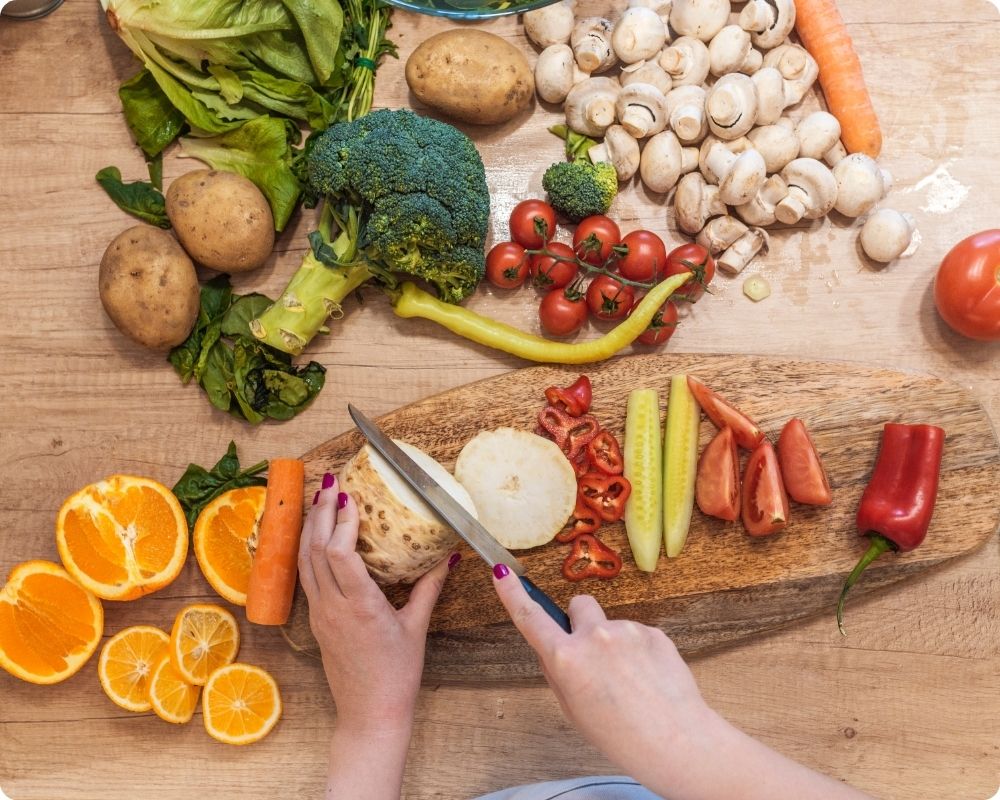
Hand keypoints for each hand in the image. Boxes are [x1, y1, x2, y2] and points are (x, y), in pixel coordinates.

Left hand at [297, 474, 454, 732]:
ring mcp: (320, 615)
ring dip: (309, 528)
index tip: (350, 496)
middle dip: (320, 512)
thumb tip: (448, 556)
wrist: (369, 713)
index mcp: (360, 607)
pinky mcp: (316, 621)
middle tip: (330, 483)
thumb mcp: (417, 628)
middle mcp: (333, 608)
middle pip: (315, 550)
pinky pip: (306, 577)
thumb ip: (429, 588)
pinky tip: (315, 536)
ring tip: (317, 499)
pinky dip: (308, 550)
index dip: (341, 522)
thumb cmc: (396, 675)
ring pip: (304, 562)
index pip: (339, 554)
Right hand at [492, 572, 711, 789]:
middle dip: (582, 623)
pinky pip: (637, 634)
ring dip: (614, 644)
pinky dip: (639, 652)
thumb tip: (554, 647)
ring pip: (611, 625)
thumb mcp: (572, 710)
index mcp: (566, 660)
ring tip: (631, 682)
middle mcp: (594, 637)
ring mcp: (626, 630)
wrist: (676, 742)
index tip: (501, 571)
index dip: (512, 593)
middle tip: (595, 656)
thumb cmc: (621, 736)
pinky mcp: (653, 632)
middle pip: (578, 605)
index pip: (530, 617)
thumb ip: (558, 672)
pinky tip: (648, 680)